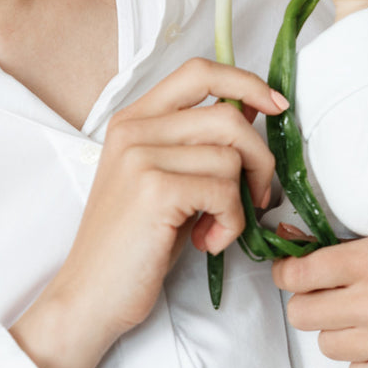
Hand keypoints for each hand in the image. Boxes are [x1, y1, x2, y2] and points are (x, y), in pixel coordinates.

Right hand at [11, 58, 286, 367]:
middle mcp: (134, 129)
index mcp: (134, 119)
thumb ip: (199, 143)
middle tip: (256, 198)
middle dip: (260, 159)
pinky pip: (224, 190)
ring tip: (216, 228)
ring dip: (241, 201)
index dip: (246, 82)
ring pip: (231, 156)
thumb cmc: (134, 244)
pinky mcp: (154, 189)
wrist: (90, 295)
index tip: (277, 106)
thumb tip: (252, 107)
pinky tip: (206, 242)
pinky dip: (230, 223)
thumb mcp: (167, 181)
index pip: (199, 72)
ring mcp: (141, 156)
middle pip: (228, 116)